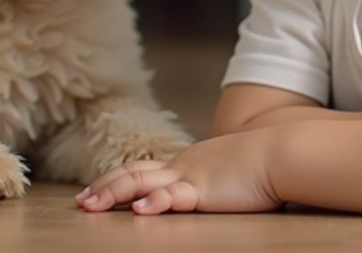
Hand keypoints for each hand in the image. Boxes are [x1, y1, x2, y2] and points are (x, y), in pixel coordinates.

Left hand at [74, 128, 282, 214]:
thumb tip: (211, 185)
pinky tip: (140, 211)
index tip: (94, 190)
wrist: (281, 151)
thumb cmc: (261, 163)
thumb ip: (213, 177)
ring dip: (114, 195)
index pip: (142, 168)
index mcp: (186, 161)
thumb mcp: (228, 168)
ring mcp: (190, 177)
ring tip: (92, 206)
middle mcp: (181, 166)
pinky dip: (155, 204)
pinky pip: (174, 196)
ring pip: (142, 184)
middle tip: (80, 202)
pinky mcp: (204, 191)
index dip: (115, 179)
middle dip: (103, 188)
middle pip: (132, 174)